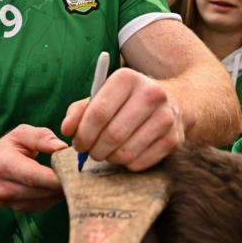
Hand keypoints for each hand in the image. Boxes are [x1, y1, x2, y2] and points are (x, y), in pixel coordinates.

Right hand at [0, 124, 67, 211]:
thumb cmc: (9, 147)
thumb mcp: (21, 134)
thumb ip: (42, 137)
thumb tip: (62, 148)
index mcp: (4, 164)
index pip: (34, 176)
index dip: (57, 177)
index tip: (75, 171)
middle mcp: (5, 187)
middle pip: (43, 190)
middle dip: (63, 183)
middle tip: (79, 173)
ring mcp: (12, 202)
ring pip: (47, 200)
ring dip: (61, 190)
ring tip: (71, 176)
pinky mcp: (21, 209)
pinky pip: (45, 204)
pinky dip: (55, 195)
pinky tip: (59, 184)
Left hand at [61, 67, 184, 171]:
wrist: (173, 100)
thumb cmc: (126, 100)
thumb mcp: (101, 95)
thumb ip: (79, 110)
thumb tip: (66, 130)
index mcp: (128, 78)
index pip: (99, 112)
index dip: (83, 133)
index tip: (77, 143)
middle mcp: (151, 94)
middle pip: (112, 135)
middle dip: (94, 149)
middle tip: (89, 152)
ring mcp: (166, 117)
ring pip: (126, 152)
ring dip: (109, 158)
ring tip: (105, 152)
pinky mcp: (174, 139)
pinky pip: (140, 163)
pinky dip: (126, 164)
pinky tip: (124, 153)